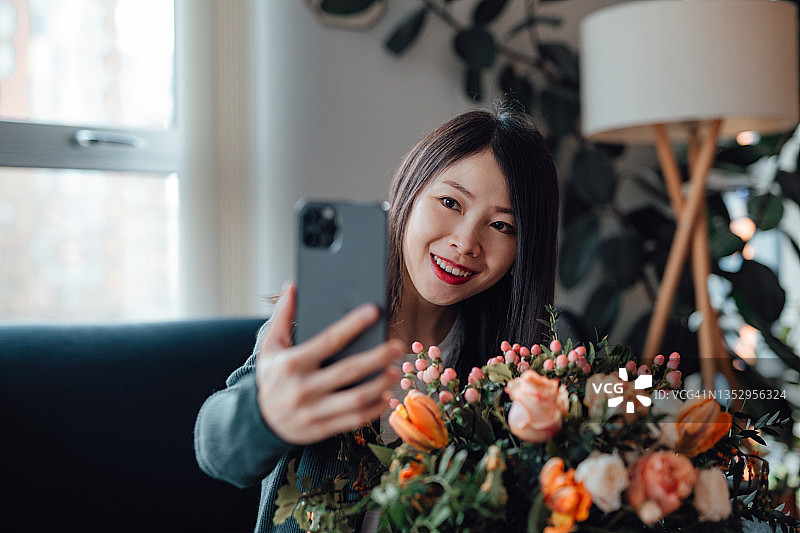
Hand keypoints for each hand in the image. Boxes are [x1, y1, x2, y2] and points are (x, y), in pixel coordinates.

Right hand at [255, 282, 402, 444]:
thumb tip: (292, 286)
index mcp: (292, 363)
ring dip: (379, 385)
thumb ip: (282, 315)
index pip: (328, 340)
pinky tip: (385, 396)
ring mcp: (313, 411)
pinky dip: (373, 409)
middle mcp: (302, 388)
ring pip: (355, 399)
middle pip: (348, 371)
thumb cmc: (271, 376)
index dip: (353, 324)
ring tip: (395, 371)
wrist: (258, 421)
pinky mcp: (321, 429)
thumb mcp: (270, 346)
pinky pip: (353, 420)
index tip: (374, 311)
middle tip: (397, 346)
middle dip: (377, 358)